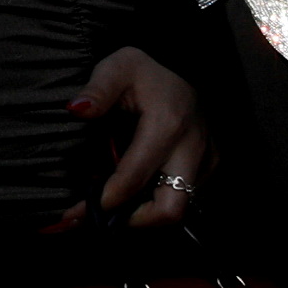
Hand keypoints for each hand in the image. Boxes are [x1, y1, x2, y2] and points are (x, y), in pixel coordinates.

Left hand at [60, 46, 208, 227]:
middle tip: (102, 219)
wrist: (183, 68)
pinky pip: (186, 196)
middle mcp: (193, 148)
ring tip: (112, 207)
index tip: (83, 210)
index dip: (108, 199)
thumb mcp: (117, 66)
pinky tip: (134, 193)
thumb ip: (97, 89)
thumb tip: (77, 110)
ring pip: (179, 208)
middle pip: (170, 209)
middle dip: (134, 221)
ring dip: (144, 214)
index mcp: (167, 124)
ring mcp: (206, 160)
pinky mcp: (210, 166)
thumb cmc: (144, 72)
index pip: (136, 177)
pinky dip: (157, 200)